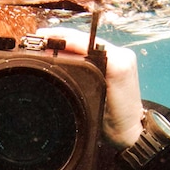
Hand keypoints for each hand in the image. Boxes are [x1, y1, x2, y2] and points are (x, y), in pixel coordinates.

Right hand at [36, 27, 144, 149]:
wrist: (130, 132)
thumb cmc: (115, 122)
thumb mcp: (96, 104)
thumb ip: (82, 81)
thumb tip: (60, 62)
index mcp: (118, 64)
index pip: (85, 43)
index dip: (63, 39)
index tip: (45, 38)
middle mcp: (121, 56)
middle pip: (86, 39)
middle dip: (62, 37)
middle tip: (40, 37)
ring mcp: (121, 57)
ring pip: (89, 43)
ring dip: (68, 41)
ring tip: (47, 42)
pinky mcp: (117, 62)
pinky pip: (94, 50)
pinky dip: (77, 49)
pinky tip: (62, 51)